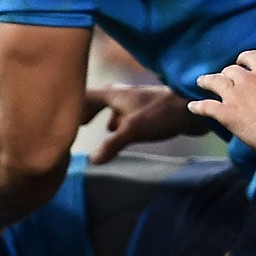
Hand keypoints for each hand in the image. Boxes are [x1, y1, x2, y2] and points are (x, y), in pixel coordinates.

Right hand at [81, 83, 206, 162]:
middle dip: (86, 110)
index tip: (62, 116)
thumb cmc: (161, 114)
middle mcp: (122, 95)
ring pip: (112, 107)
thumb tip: (92, 161)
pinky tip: (122, 133)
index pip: (85, 95)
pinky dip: (117, 122)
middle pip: (97, 100)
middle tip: (76, 123)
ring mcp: (135, 102)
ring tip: (98, 129)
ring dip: (103, 115)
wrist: (193, 109)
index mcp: (114, 95)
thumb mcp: (132, 130)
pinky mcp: (147, 110)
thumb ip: (111, 144)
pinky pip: (124, 114)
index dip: (72, 104)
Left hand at [189, 50, 255, 151]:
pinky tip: (192, 106)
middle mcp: (247, 79)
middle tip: (223, 79)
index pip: (249, 56)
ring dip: (206, 81)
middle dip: (226, 74)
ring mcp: (234, 95)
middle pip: (230, 70)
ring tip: (201, 82)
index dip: (243, 60)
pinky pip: (206, 106)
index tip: (240, 63)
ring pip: (214, 82)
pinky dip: (197, 106)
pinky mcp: (226, 113)